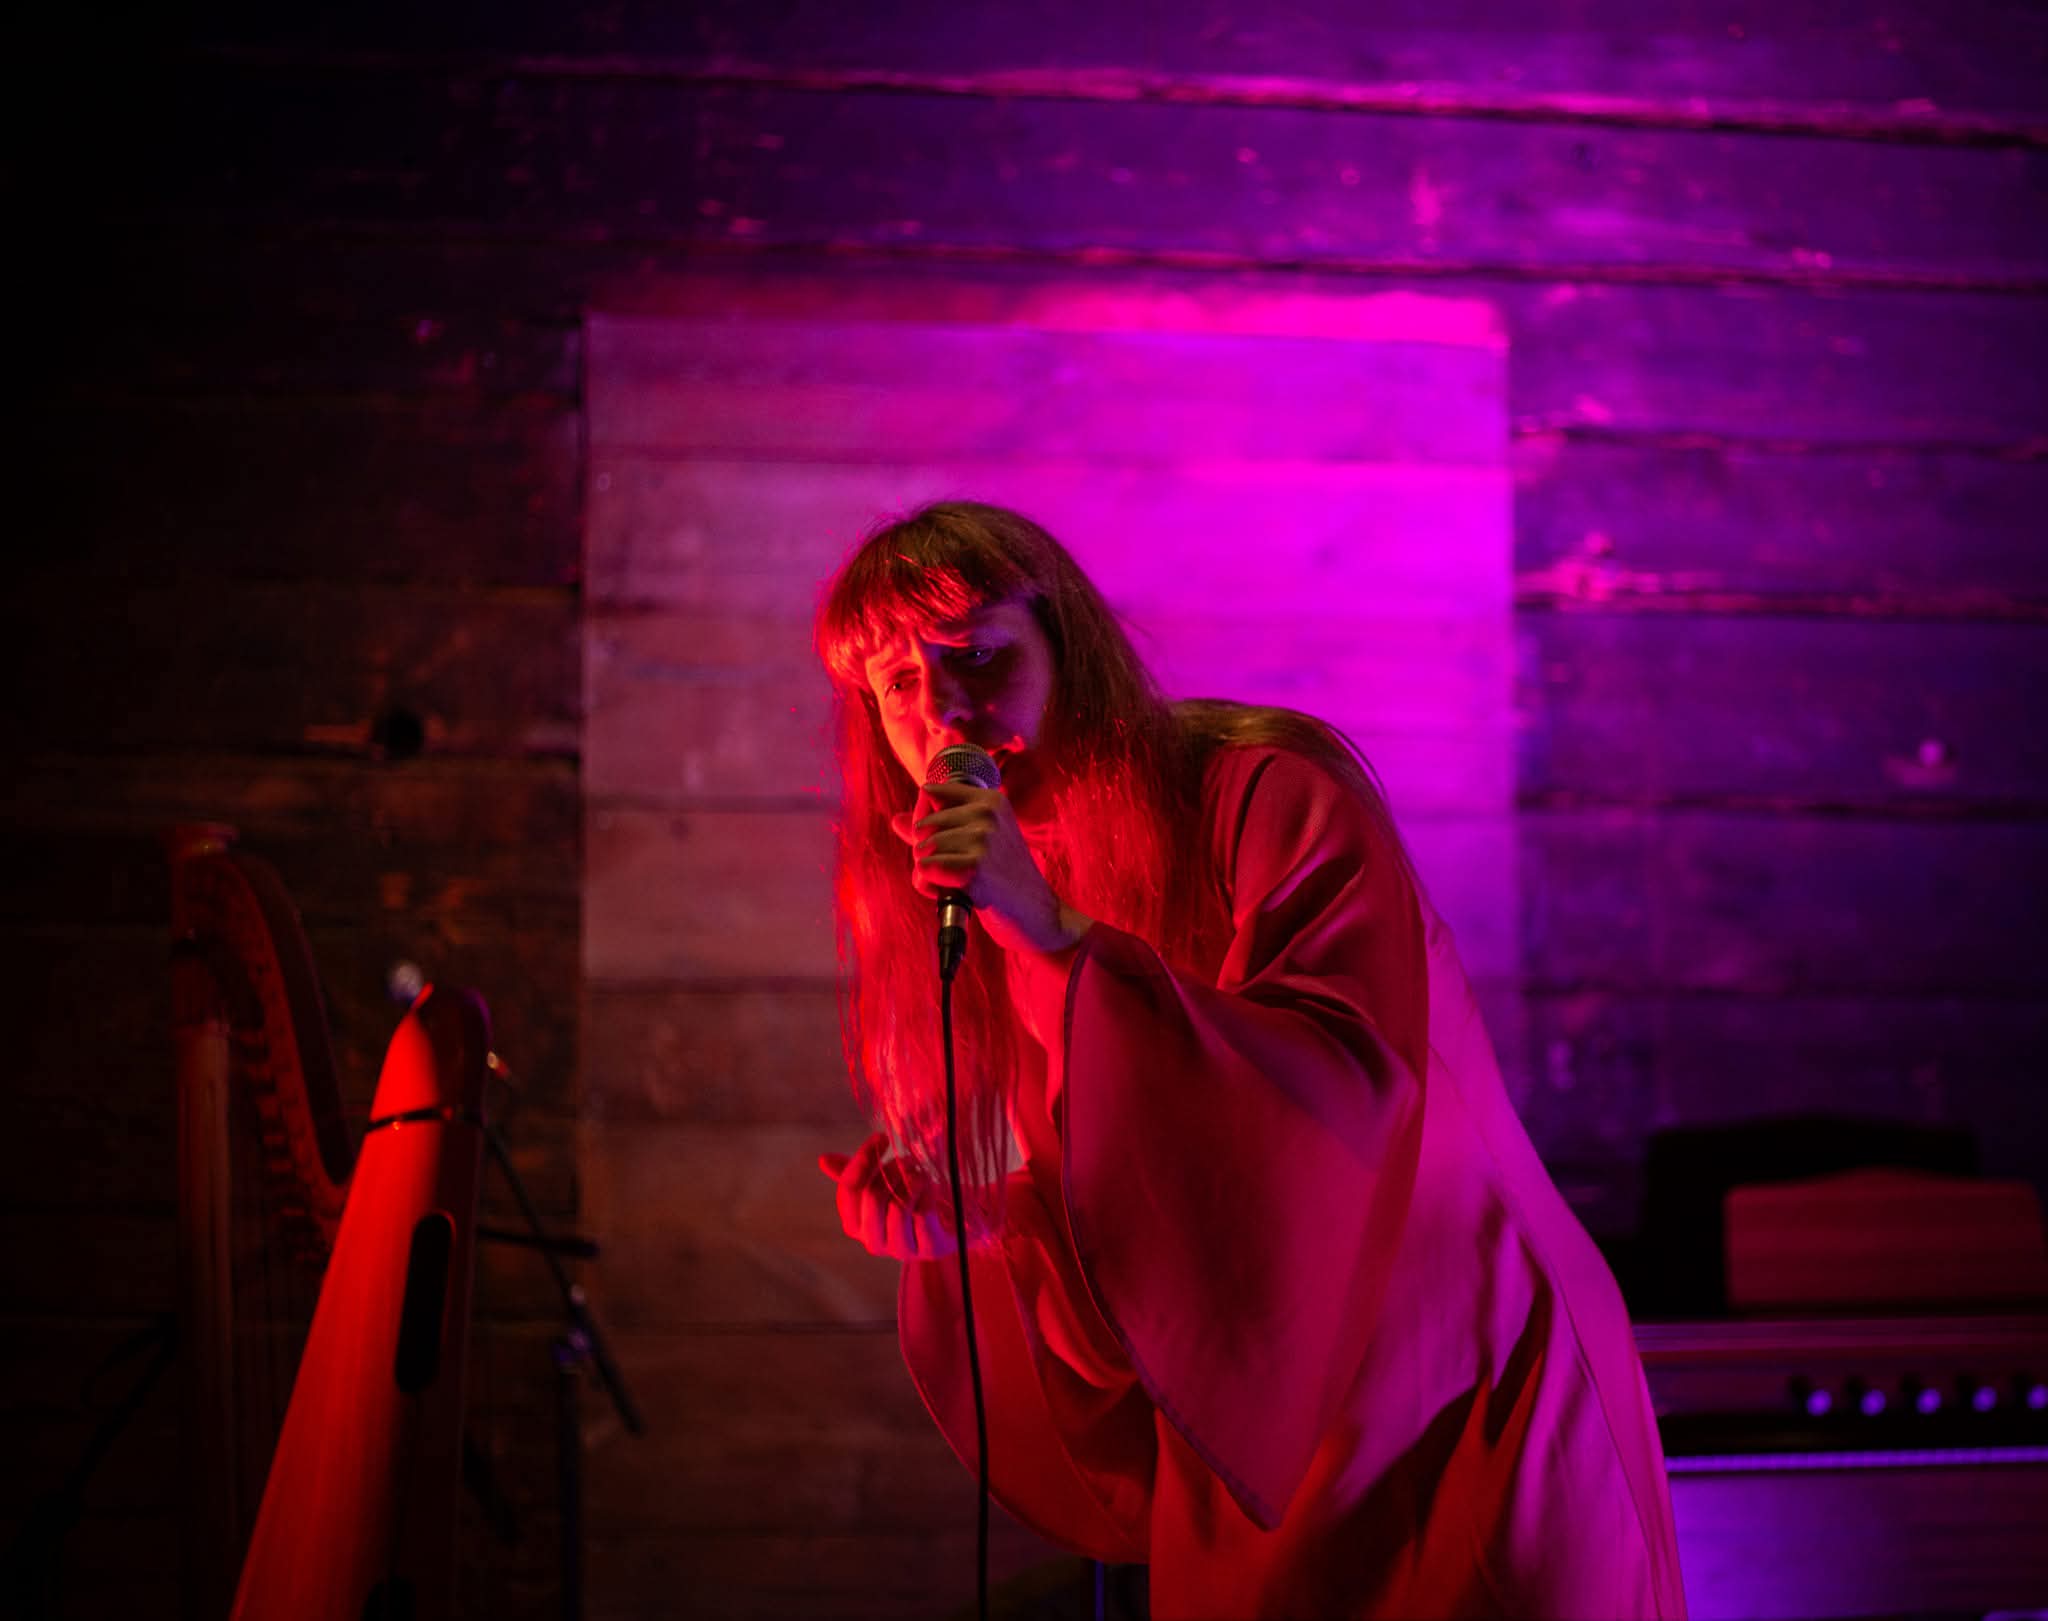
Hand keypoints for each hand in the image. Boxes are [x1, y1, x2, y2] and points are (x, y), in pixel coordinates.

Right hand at [818, 1131, 959, 1260]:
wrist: (957, 1217)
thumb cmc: (914, 1198)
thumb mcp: (884, 1183)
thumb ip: (856, 1173)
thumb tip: (822, 1160)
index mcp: (855, 1225)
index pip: (849, 1190)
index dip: (863, 1159)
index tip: (882, 1137)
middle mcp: (873, 1242)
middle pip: (871, 1196)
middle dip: (891, 1170)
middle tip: (908, 1160)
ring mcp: (901, 1250)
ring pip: (897, 1206)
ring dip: (912, 1179)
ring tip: (922, 1172)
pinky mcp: (929, 1250)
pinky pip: (923, 1214)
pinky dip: (928, 1192)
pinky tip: (933, 1187)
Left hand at [890, 780, 1090, 954]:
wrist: (1037, 913)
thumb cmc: (1003, 878)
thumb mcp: (977, 843)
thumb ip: (937, 830)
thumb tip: (896, 820)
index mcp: (990, 799)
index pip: (930, 792)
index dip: (925, 821)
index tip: (947, 841)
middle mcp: (986, 813)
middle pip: (921, 825)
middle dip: (928, 853)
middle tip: (959, 870)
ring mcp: (981, 839)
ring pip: (921, 850)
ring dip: (931, 874)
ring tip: (960, 883)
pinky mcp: (974, 868)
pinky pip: (924, 870)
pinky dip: (932, 888)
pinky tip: (957, 892)